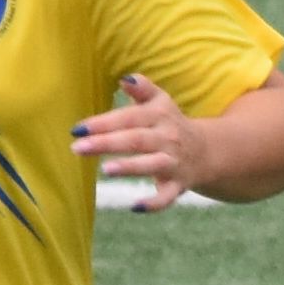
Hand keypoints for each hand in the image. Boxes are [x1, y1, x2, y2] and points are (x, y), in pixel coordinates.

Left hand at [68, 73, 200, 206]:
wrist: (206, 151)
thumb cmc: (170, 124)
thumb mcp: (160, 103)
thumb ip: (143, 89)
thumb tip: (125, 78)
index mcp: (159, 116)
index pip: (129, 118)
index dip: (104, 122)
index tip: (78, 129)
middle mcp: (167, 138)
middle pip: (136, 140)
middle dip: (107, 143)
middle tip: (77, 148)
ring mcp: (174, 163)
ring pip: (151, 165)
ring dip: (130, 167)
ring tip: (106, 170)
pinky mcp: (178, 186)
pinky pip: (167, 196)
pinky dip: (154, 203)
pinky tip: (135, 206)